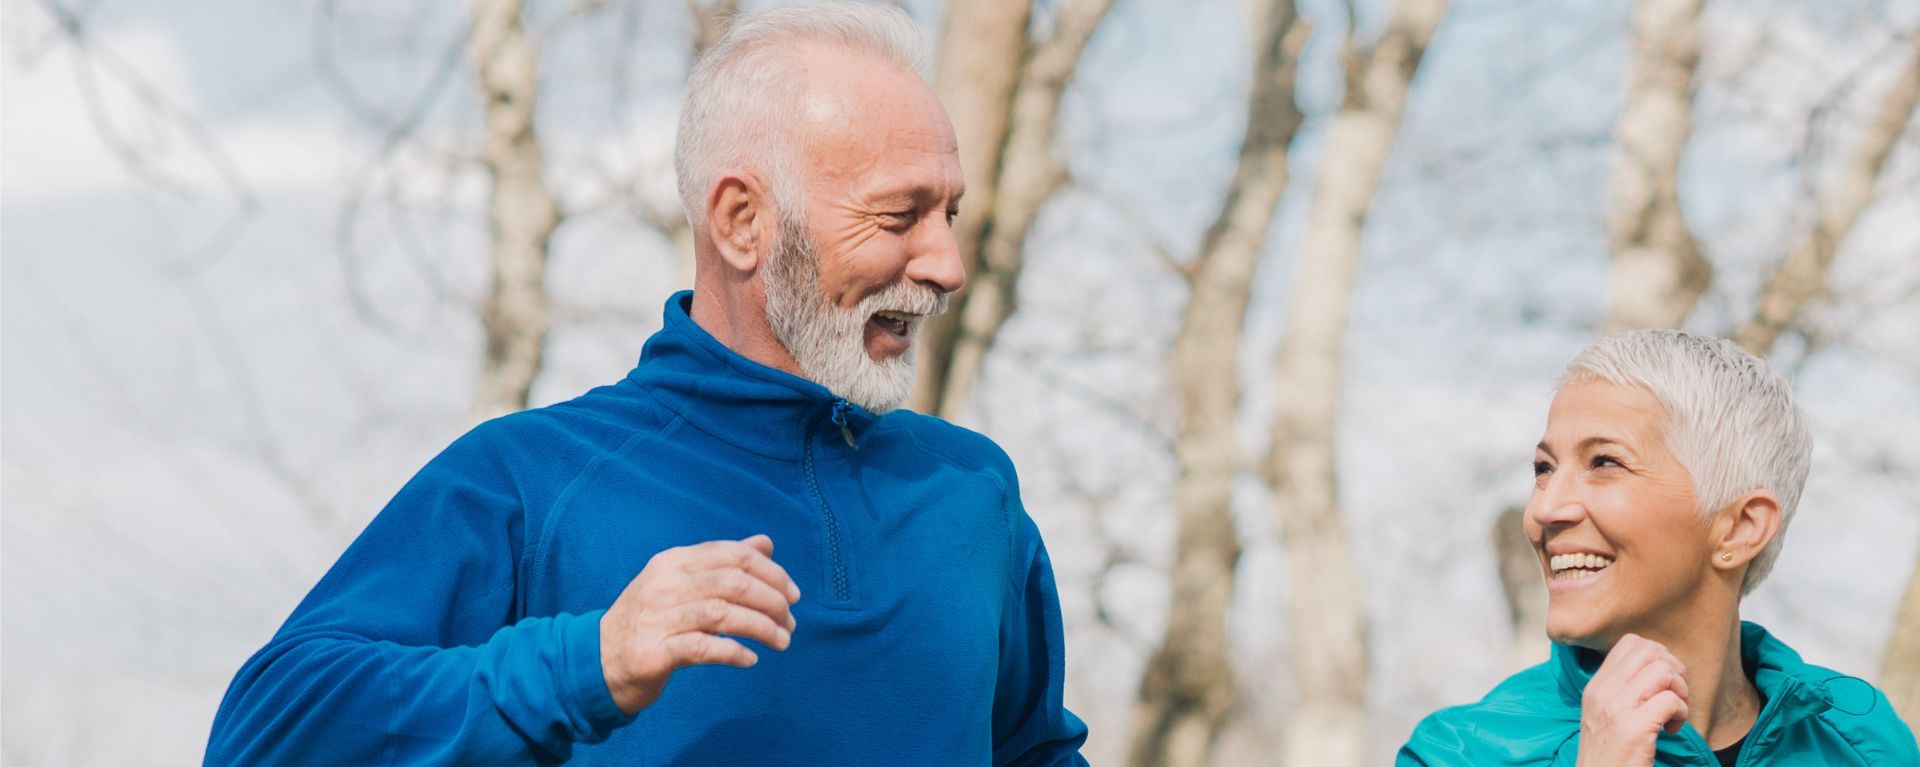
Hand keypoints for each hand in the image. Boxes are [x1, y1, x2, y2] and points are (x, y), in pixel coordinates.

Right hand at [599, 535, 800, 714]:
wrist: (595, 660)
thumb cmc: (648, 621)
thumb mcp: (680, 583)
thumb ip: (722, 563)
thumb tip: (765, 544)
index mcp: (673, 562)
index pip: (734, 555)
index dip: (772, 572)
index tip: (793, 594)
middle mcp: (665, 585)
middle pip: (735, 583)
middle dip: (773, 601)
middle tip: (791, 623)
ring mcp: (657, 618)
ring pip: (724, 614)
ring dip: (762, 628)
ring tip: (782, 641)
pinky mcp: (654, 653)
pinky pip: (704, 648)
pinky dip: (734, 652)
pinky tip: (750, 659)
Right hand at [1576, 634, 1688, 766]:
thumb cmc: (1609, 756)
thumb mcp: (1602, 716)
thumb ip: (1620, 691)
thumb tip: (1655, 669)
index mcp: (1596, 687)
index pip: (1630, 643)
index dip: (1657, 656)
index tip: (1661, 682)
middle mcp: (1603, 692)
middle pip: (1650, 651)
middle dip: (1673, 670)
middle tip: (1673, 695)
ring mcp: (1617, 709)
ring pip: (1663, 671)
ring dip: (1680, 691)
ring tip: (1673, 712)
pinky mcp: (1634, 728)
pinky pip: (1671, 700)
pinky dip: (1682, 714)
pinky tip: (1672, 729)